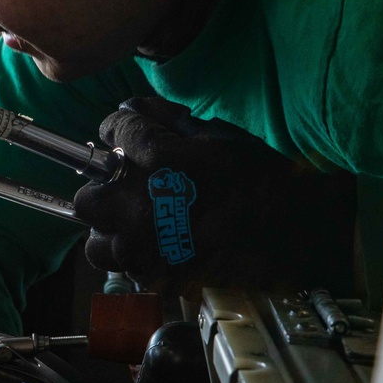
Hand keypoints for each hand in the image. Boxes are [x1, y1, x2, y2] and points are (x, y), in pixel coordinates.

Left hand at [73, 96, 354, 290]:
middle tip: (122, 185)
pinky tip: (153, 245)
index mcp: (159, 160)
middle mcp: (143, 205)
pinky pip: (124, 268)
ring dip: (109, 230)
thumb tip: (131, 106)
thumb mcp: (217, 135)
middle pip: (87, 199)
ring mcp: (148, 246)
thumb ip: (167, 118)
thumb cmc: (261, 178)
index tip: (122, 136)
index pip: (114, 132)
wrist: (295, 233)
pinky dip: (131, 257)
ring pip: (96, 242)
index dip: (117, 131)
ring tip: (132, 222)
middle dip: (102, 188)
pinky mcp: (158, 276)